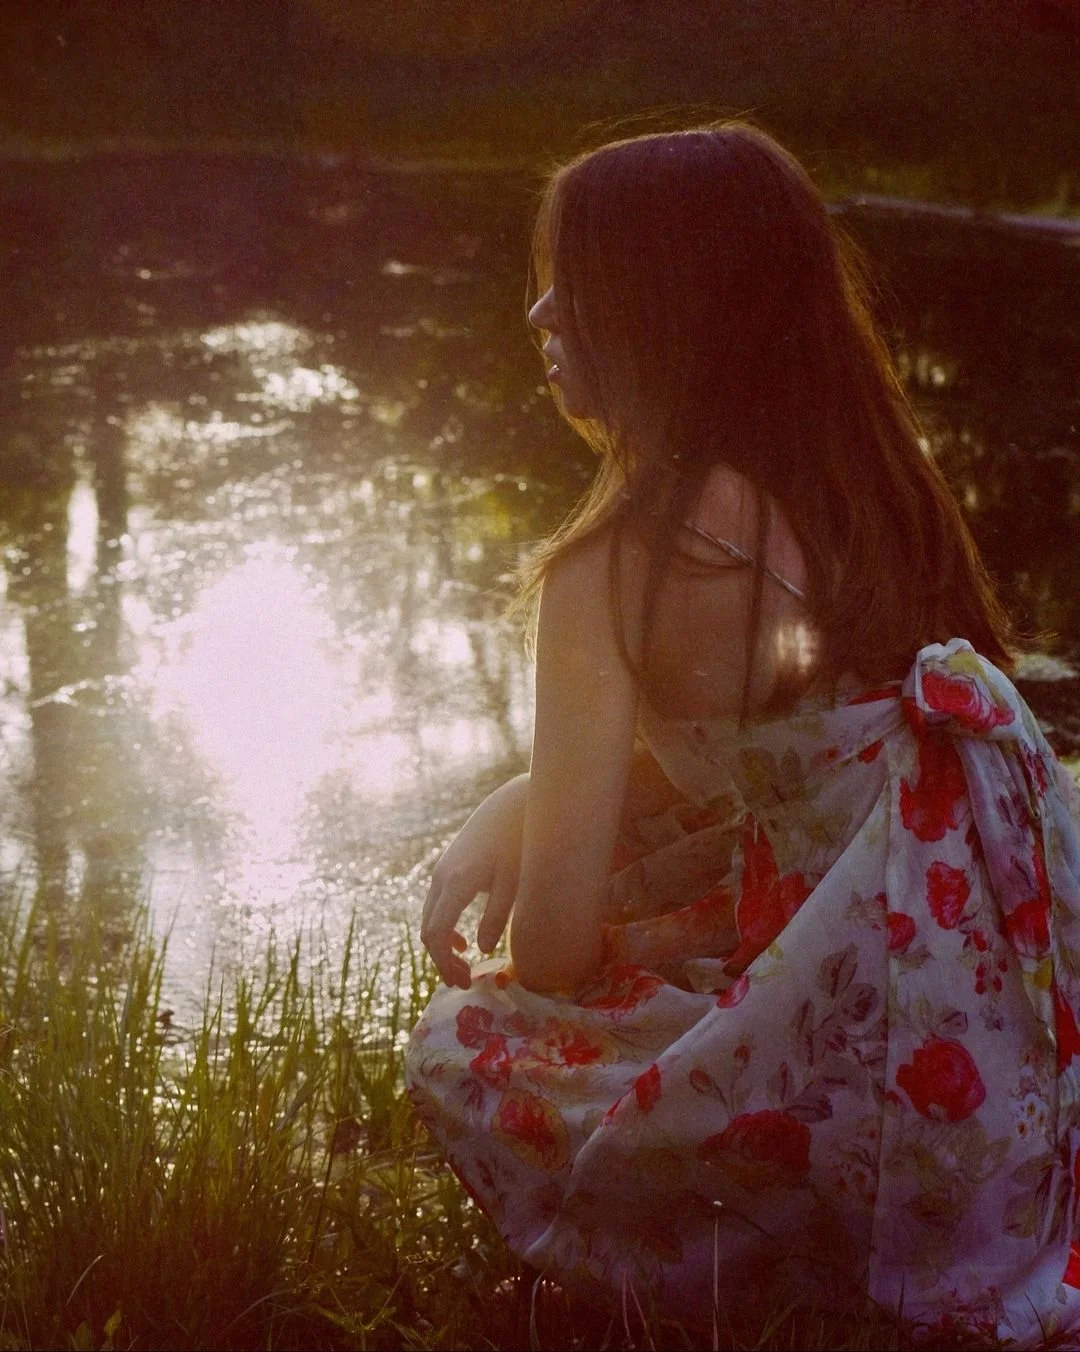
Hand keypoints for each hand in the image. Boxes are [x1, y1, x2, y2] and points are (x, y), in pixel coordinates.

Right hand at [420, 774, 527, 988]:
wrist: (514, 802)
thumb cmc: (521, 840)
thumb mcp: (515, 881)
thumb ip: (498, 916)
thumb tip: (484, 950)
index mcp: (457, 882)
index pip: (436, 934)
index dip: (445, 963)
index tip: (464, 982)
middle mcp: (442, 877)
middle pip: (428, 930)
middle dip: (443, 960)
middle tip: (466, 983)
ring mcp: (442, 870)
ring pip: (430, 918)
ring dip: (442, 946)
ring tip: (465, 968)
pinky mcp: (449, 867)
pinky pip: (437, 905)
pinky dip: (444, 928)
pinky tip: (463, 941)